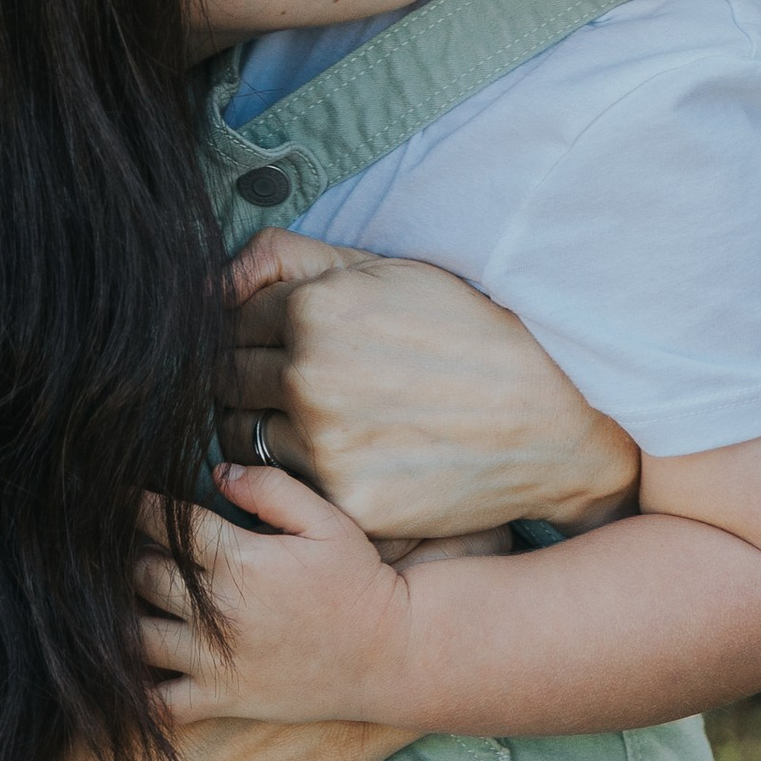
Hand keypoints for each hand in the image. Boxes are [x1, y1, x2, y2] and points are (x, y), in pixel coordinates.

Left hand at [141, 466, 413, 726]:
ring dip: (120, 616)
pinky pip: (160, 704)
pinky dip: (135, 691)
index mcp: (242, 561)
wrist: (391, 655)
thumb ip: (271, 490)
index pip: (170, 525)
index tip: (120, 499)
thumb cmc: (359, 583)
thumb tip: (218, 473)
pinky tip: (128, 671)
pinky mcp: (223, 699)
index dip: (137, 506)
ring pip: (136, 638)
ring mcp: (216, 660)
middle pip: (141, 576)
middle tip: (117, 546)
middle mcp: (219, 611)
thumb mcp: (327, 522)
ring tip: (117, 601)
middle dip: (124, 556)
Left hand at [215, 233, 639, 543]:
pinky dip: (289, 477)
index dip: (249, 331)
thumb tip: (211, 281)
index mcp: (317, 308)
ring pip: (237, 436)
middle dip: (244, 378)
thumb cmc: (468, 334)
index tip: (275, 343)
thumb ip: (289, 258)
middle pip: (223, 379)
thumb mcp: (388, 269)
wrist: (549, 419)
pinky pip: (278, 487)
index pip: (230, 321)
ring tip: (304, 424)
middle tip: (288, 386)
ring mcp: (324, 444)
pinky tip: (331, 461)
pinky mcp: (343, 501)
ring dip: (255, 428)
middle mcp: (309, 375)